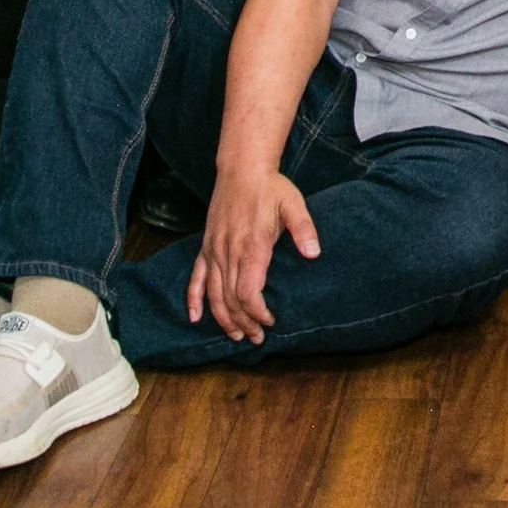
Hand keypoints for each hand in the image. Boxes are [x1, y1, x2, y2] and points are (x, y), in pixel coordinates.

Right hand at [187, 168, 318, 342]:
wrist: (242, 169)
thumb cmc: (270, 188)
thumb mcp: (294, 205)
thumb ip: (304, 230)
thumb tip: (314, 253)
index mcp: (251, 246)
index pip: (248, 292)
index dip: (257, 313)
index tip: (271, 321)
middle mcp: (228, 252)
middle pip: (231, 299)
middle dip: (244, 323)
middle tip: (258, 338)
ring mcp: (214, 250)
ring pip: (213, 294)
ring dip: (223, 318)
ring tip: (236, 336)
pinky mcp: (206, 246)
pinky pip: (195, 277)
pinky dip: (193, 299)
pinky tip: (195, 317)